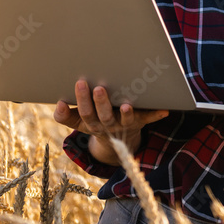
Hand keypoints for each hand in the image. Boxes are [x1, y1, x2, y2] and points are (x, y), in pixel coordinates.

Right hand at [53, 79, 168, 164]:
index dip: (82, 100)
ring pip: (125, 121)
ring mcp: (125, 125)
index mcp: (92, 124)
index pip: (85, 113)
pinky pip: (148, 119)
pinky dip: (156, 115)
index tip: (80, 83)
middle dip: (101, 103)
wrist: (115, 141)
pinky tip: (165, 110)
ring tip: (126, 105)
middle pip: (104, 117)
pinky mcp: (140, 122)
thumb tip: (58, 104)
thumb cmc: (95, 121)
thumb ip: (65, 115)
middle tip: (99, 88)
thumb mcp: (78, 121)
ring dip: (126, 114)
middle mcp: (108, 126)